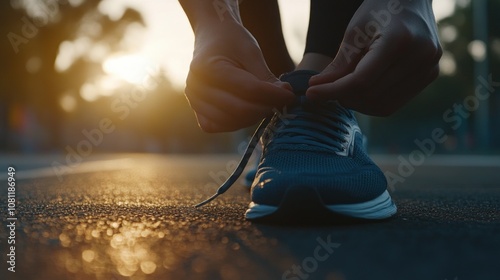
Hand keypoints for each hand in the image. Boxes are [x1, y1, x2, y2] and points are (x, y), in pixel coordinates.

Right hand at [185, 19, 293, 131]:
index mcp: (208, 68)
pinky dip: (238, 122)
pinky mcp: (198, 112)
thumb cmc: (231, 42)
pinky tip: (250, 111)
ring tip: (267, 105)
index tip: (291, 95)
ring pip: (231, 122)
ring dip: (254, 117)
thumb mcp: (251, 53)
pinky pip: (219, 126)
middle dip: (266, 108)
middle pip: (239, 110)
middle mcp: (196, 87)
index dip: (273, 96)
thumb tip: (287, 96)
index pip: (248, 90)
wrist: (211, 38)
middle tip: (283, 103)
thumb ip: (266, 78)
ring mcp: (193, 102)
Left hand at [307, 0, 441, 115]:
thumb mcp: (355, 31)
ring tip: (343, 89)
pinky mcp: (430, 75)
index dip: (333, 90)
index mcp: (399, 40)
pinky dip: (373, 102)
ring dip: (357, 104)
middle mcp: (420, 56)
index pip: (361, 80)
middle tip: (326, 89)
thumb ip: (339, 63)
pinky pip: (395, 102)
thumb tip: (316, 89)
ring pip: (383, 105)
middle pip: (371, 94)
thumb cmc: (379, 10)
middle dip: (343, 97)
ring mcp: (429, 67)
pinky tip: (361, 91)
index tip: (311, 93)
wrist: (411, 0)